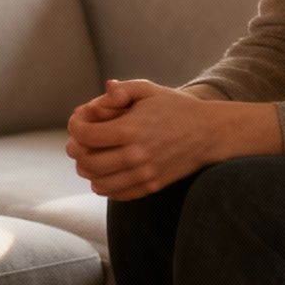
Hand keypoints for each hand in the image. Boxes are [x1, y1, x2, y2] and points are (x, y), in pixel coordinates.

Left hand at [66, 79, 276, 200]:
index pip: (85, 135)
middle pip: (87, 162)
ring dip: (88, 170)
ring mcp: (144, 174)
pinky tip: (107, 171)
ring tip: (92, 156)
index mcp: (130, 129)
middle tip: (80, 141)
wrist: (209, 133)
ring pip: (98, 183)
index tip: (79, 121)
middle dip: (77, 149)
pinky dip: (104, 185)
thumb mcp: (148, 90)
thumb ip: (121, 90)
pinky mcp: (151, 186)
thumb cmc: (176, 107)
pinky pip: (116, 194)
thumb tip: (101, 92)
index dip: (75, 127)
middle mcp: (135, 155)